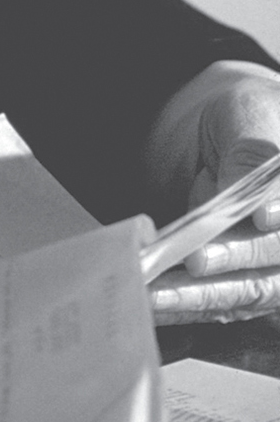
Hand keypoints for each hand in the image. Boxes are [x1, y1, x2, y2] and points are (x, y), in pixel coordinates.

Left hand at [147, 62, 279, 291]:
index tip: (259, 216)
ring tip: (158, 292)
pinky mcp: (241, 283)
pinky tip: (154, 302)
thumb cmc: (244, 120)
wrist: (223, 134)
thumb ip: (250, 150)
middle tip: (196, 259)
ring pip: (246, 289)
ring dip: (199, 295)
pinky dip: (184, 304)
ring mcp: (271, 265)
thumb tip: (247, 194)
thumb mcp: (247, 116)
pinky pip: (217, 302)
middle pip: (273, 256)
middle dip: (235, 257)